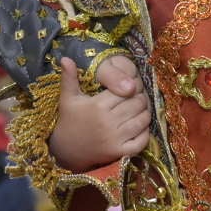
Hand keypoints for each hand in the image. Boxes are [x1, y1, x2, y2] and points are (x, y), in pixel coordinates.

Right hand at [48, 56, 150, 171]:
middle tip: (139, 95)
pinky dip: (146, 133)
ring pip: (142, 120)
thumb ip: (69, 77)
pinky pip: (142, 141)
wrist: (66, 151)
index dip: (131, 86)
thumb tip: (65, 57)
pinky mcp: (120, 152)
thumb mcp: (67, 98)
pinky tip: (141, 126)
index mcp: (97, 106)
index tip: (131, 85)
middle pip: (136, 104)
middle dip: (140, 97)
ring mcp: (115, 139)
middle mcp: (108, 122)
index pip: (124, 90)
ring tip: (141, 108)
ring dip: (145, 113)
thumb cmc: (68, 121)